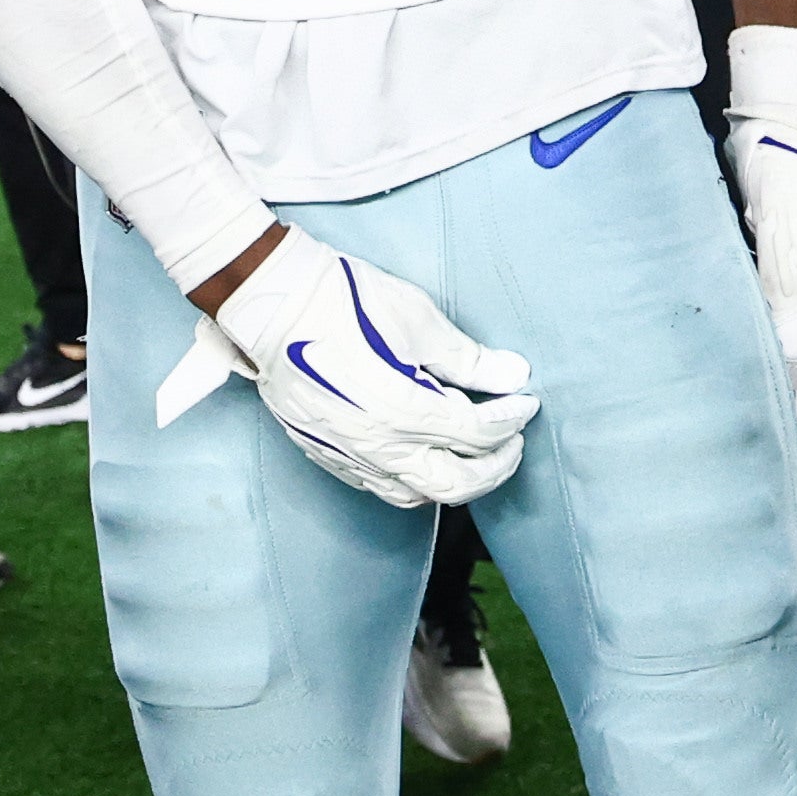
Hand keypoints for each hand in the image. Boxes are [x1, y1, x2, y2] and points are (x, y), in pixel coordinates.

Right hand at [155, 228, 538, 509]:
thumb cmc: (342, 300)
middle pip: (455, 484)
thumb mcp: (416, 317)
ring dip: (454, 481)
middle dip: (495, 468)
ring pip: (416, 496)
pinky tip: (421, 456)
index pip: (478, 433)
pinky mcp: (326, 453)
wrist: (270, 303)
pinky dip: (412, 481)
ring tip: (471, 454)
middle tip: (511, 443)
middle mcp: (379, 444)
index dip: (511, 419)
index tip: (526, 402)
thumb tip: (513, 375)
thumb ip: (468, 357)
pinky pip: (378, 487)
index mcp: (406, 408)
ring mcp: (349, 454)